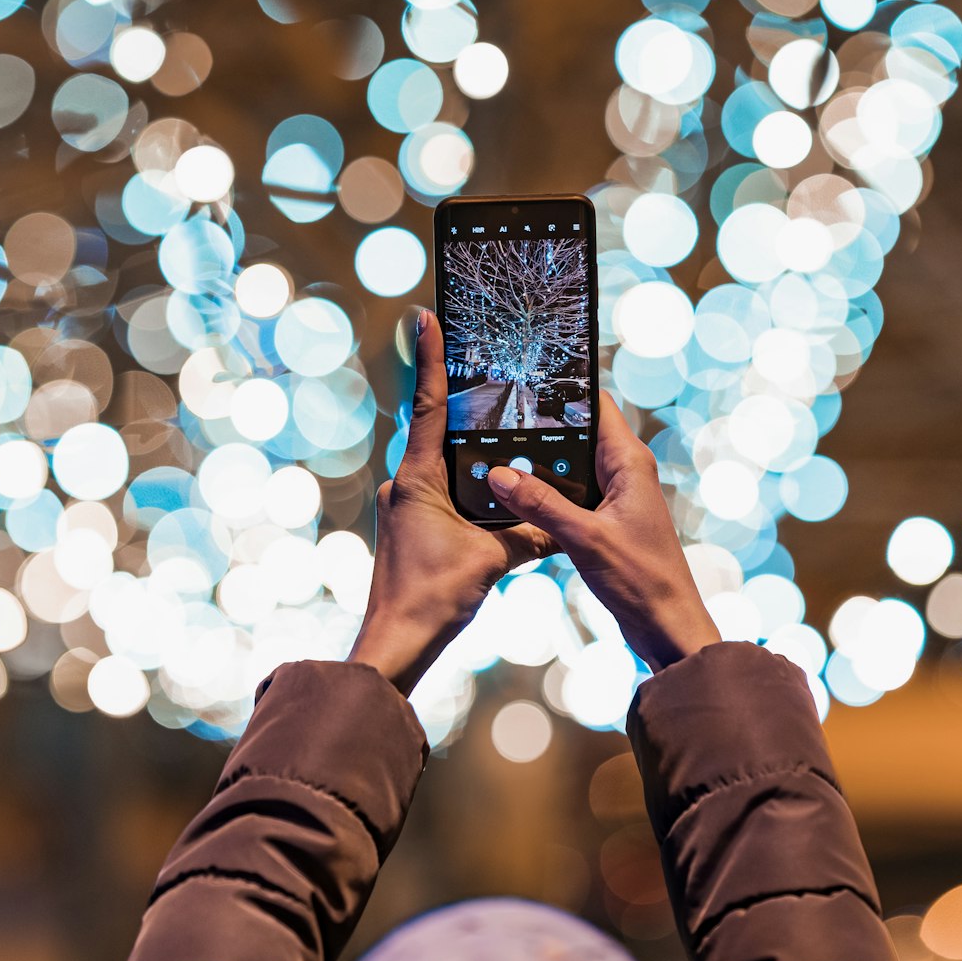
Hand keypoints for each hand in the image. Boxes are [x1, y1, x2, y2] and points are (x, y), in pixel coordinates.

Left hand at [349, 311, 557, 696]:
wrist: (398, 643)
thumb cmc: (431, 598)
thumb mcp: (491, 560)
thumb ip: (529, 534)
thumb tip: (563, 522)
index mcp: (417, 479)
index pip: (427, 406)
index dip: (428, 359)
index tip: (424, 317)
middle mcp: (406, 485)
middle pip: (437, 429)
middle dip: (461, 401)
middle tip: (484, 364)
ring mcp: (407, 506)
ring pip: (443, 463)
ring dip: (468, 449)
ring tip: (501, 427)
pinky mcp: (413, 527)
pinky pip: (445, 491)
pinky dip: (468, 484)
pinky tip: (494, 491)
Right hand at [487, 393, 720, 672]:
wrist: (666, 625)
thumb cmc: (642, 579)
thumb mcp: (584, 538)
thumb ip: (541, 504)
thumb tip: (500, 474)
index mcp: (629, 462)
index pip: (597, 406)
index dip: (565, 391)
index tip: (526, 383)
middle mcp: (625, 472)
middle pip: (578, 434)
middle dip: (541, 430)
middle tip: (495, 422)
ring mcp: (616, 496)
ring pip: (571, 466)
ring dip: (540, 466)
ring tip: (496, 457)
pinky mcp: (606, 520)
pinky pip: (571, 495)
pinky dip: (547, 495)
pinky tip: (517, 499)